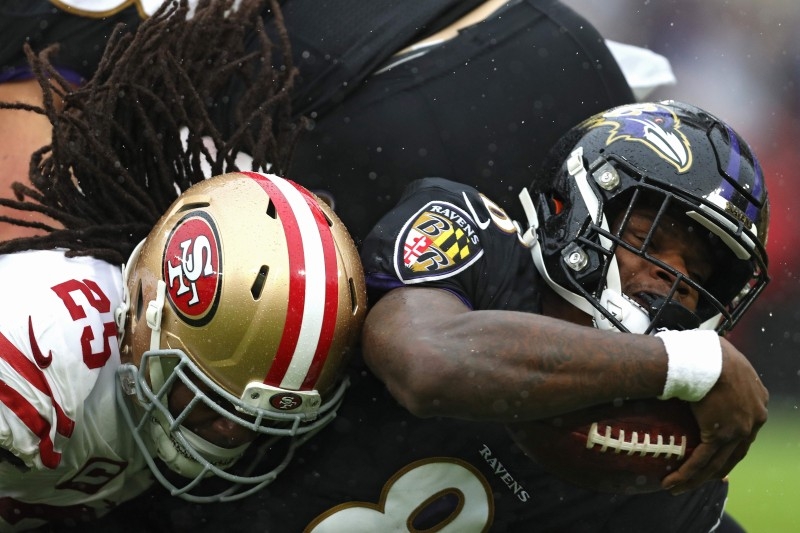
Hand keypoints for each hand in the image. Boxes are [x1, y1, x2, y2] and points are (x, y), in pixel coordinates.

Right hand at [661, 337, 767, 493]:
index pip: (745, 429)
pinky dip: (688, 474)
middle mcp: (754, 418)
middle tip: (697, 477)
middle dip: (715, 469)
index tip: (715, 455)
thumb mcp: (721, 359)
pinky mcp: (721, 435)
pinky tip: (674, 481)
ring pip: (718, 462)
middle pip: (735, 452)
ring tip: (678, 486)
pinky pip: (703, 460)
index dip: (729, 446)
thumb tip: (696, 363)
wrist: (705, 358)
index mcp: (757, 399)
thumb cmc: (706, 351)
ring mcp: (740, 429)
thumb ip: (718, 369)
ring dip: (697, 478)